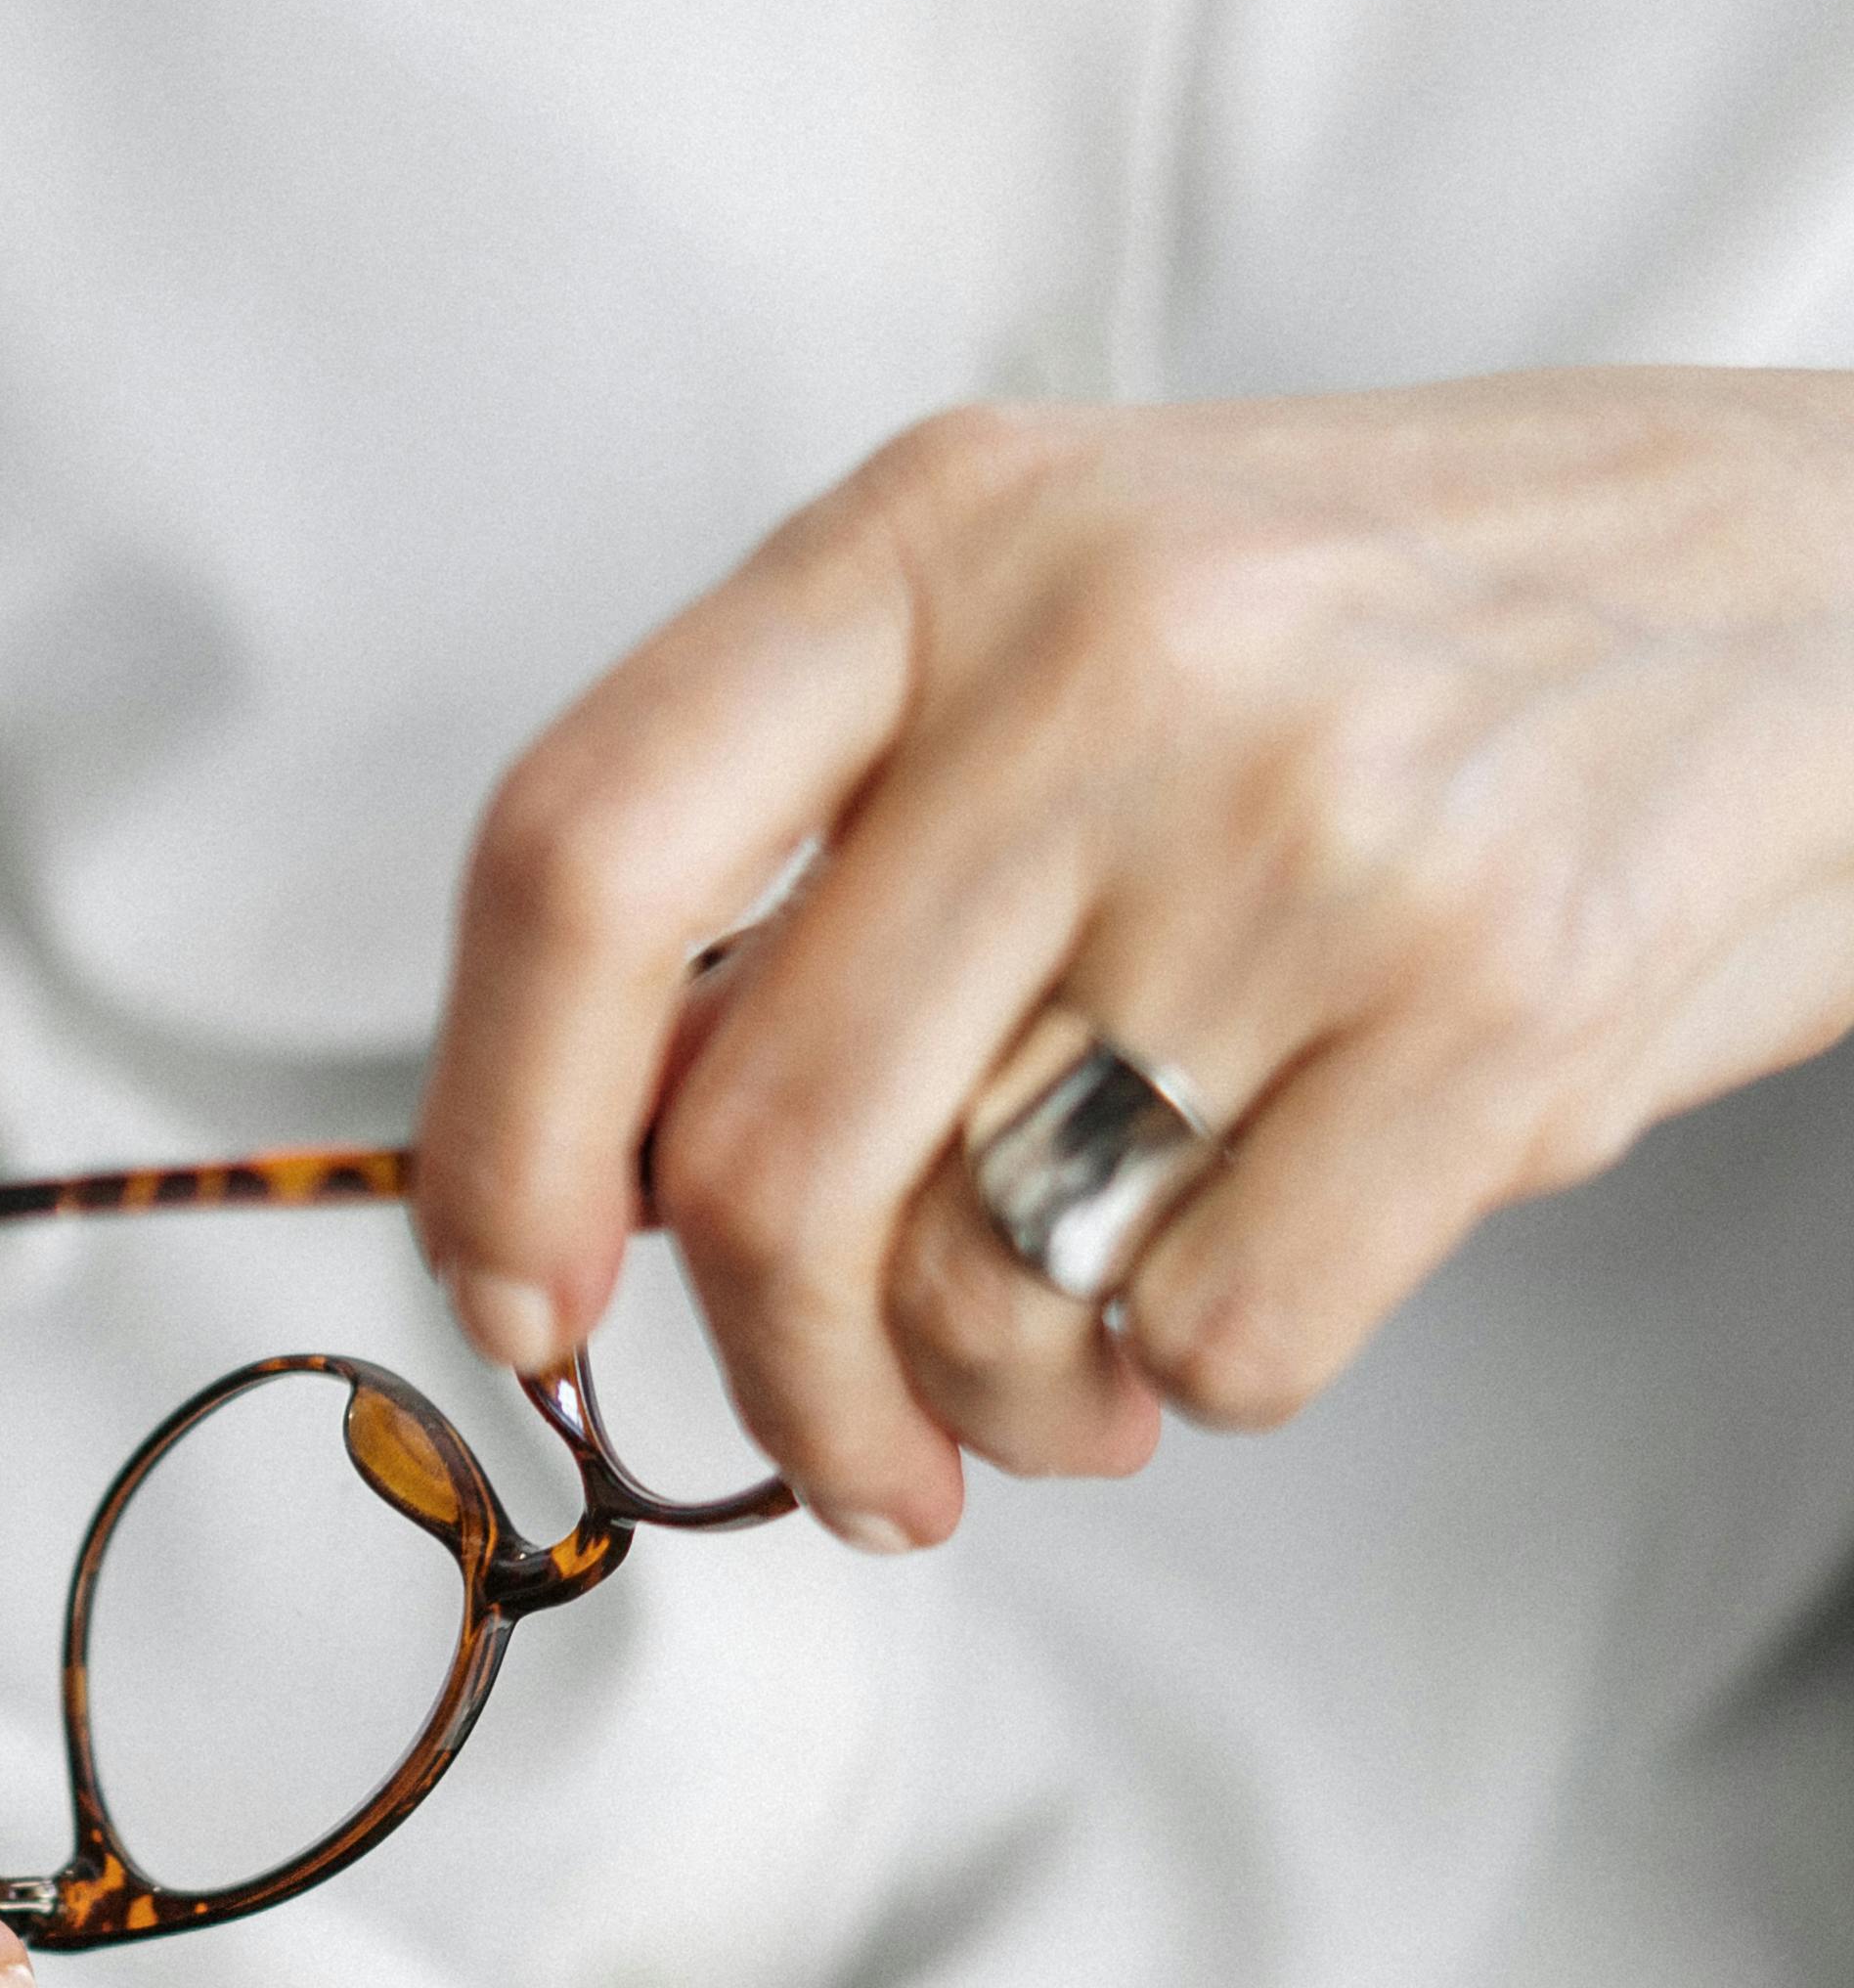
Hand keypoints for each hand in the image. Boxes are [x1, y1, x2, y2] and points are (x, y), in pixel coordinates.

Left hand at [416, 374, 1853, 1547]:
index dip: (495, 1131)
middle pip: (766, 1149)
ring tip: (1078, 1373)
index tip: (515, 1297)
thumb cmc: (1422, 639)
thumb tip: (597, 1170)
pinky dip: (1201, 1382)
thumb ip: (836, 836)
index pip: (582, 853)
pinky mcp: (1492, 1010)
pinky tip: (1270, 1273)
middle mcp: (1105, 656)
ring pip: (976, 1276)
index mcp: (948, 531)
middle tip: (853, 1456)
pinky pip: (1209, 1341)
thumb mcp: (1089, 605)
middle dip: (777, 1378)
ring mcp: (1303, 830)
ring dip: (999, 1403)